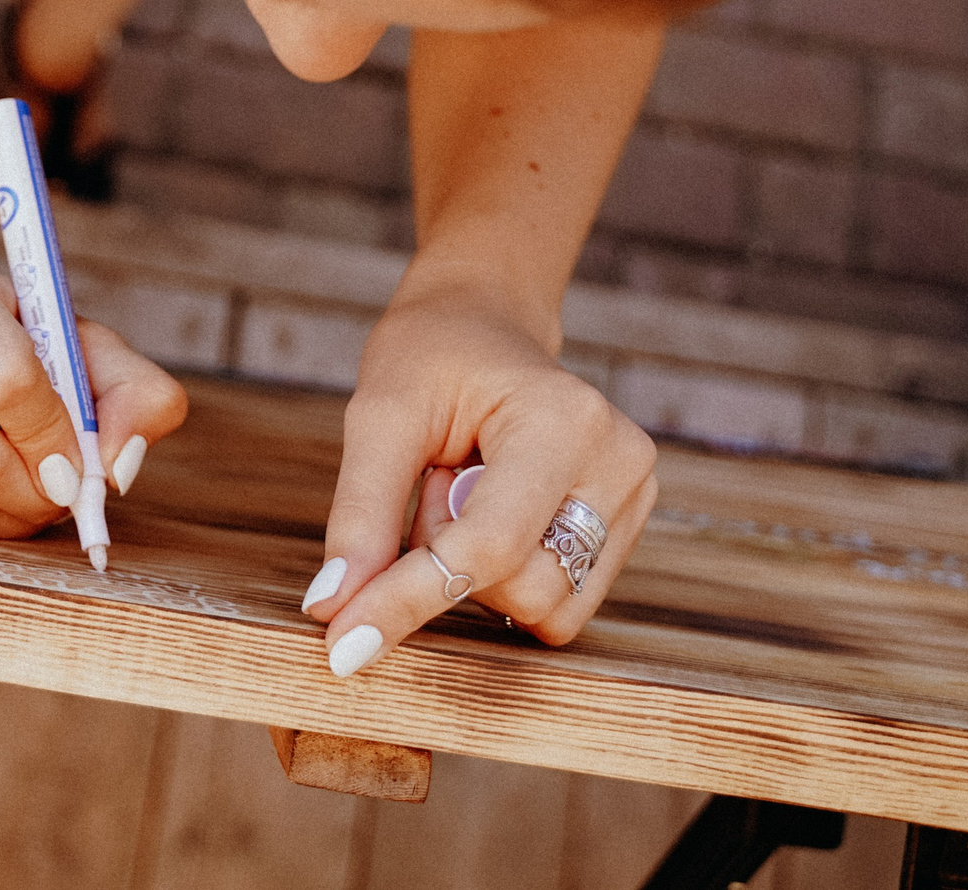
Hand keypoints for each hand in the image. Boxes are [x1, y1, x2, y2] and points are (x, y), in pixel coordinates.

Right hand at [0, 256, 188, 536]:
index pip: (7, 379)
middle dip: (37, 493)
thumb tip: (118, 466)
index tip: (79, 460)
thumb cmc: (16, 336)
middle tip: (64, 495)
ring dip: (8, 514)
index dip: (54, 436)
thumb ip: (133, 394)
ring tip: (35, 497)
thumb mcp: (83, 342)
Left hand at [303, 288, 655, 670]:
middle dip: (449, 558)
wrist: (481, 324)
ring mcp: (634, 496)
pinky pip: (559, 604)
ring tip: (464, 491)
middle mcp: (619, 461)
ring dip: (479, 571)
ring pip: (545, 609)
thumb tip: (332, 607)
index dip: (409, 600)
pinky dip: (505, 577)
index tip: (344, 644)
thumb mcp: (379, 416)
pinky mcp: (627, 527)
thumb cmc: (430, 356)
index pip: (488, 547)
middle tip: (432, 481)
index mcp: (565, 420)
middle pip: (522, 589)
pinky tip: (492, 513)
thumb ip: (360, 514)